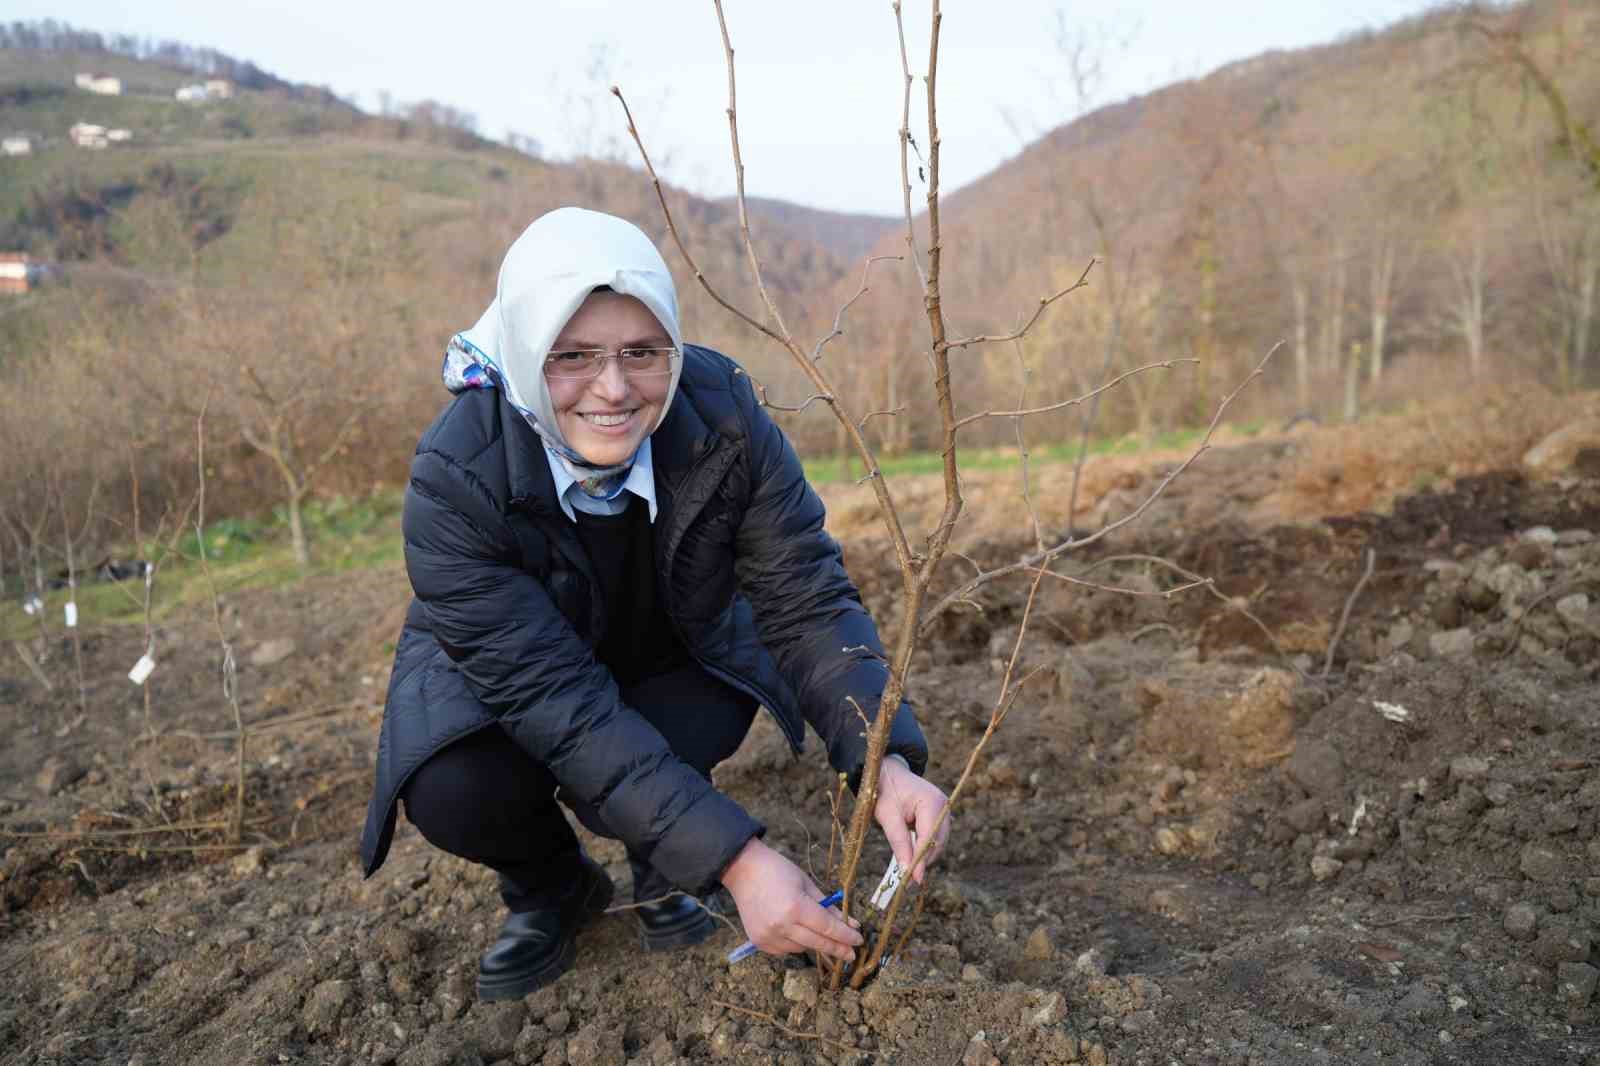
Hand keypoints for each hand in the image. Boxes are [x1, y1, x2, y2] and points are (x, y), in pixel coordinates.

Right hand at [720, 838, 861, 960]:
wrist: (743, 871)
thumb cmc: (778, 871)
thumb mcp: (807, 884)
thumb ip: (828, 907)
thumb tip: (850, 924)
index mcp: (795, 907)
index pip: (827, 928)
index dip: (846, 936)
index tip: (859, 940)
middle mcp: (781, 925)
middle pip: (817, 943)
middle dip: (838, 948)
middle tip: (852, 953)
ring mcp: (768, 936)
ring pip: (802, 948)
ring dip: (814, 942)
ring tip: (816, 929)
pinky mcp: (760, 942)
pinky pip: (786, 949)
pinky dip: (795, 943)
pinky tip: (795, 930)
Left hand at [873, 756, 949, 884]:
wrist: (888, 773)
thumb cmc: (885, 791)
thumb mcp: (888, 817)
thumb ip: (899, 843)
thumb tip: (906, 870)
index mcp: (931, 802)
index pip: (928, 838)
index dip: (921, 860)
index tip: (913, 879)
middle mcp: (943, 807)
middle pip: (937, 843)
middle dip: (923, 862)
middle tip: (908, 881)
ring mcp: (944, 812)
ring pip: (938, 843)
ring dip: (925, 858)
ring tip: (909, 874)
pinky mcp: (940, 817)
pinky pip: (935, 838)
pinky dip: (925, 849)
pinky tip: (913, 859)